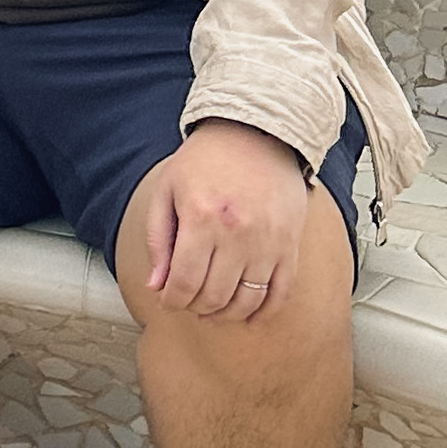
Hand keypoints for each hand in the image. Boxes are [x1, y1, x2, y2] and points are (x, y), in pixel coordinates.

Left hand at [142, 121, 312, 321]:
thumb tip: (156, 285)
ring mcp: (268, 241)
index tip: (168, 301)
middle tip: (188, 303)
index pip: (185, 281)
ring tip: (213, 310)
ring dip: (226, 314)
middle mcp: (237, 233)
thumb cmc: (206, 159)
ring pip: (247, 300)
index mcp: (202, 217)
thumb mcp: (168, 190)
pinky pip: (281, 292)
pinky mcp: (290, 244)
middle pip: (214, 296)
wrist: (256, 132)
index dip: (172, 300)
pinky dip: (264, 311)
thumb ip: (158, 240)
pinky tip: (249, 315)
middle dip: (195, 307)